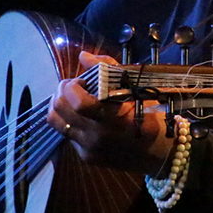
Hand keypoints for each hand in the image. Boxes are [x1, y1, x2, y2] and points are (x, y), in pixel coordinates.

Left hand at [46, 51, 174, 175]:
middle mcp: (98, 136)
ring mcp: (90, 148)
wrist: (156, 151)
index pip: (78, 102)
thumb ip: (107, 69)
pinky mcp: (85, 156)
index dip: (72, 86)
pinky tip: (84, 117)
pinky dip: (70, 120)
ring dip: (59, 105)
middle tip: (74, 86)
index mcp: (113, 117)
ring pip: (55, 121)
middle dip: (62, 91)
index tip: (82, 81)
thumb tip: (83, 56)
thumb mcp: (134, 88)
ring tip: (71, 99)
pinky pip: (67, 133)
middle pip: (59, 109)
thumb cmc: (147, 113)